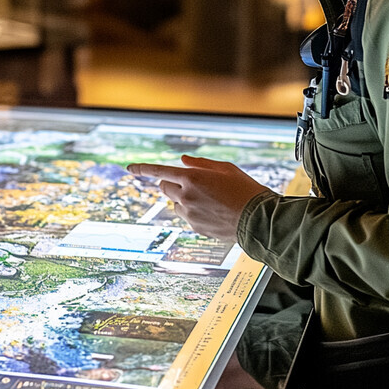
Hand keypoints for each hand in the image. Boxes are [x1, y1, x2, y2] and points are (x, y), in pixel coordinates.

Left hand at [127, 155, 268, 242]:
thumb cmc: (245, 190)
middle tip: (189, 182)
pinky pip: (186, 216)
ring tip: (209, 199)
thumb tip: (182, 161)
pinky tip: (213, 211)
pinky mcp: (195, 227)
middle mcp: (186, 195)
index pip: (159, 171)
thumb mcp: (226, 169)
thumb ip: (201, 164)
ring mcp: (189, 213)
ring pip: (174, 203)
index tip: (129, 168)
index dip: (142, 169)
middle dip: (170, 182)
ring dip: (183, 198)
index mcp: (192, 177)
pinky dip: (192, 211)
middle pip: (164, 187)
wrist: (259, 219)